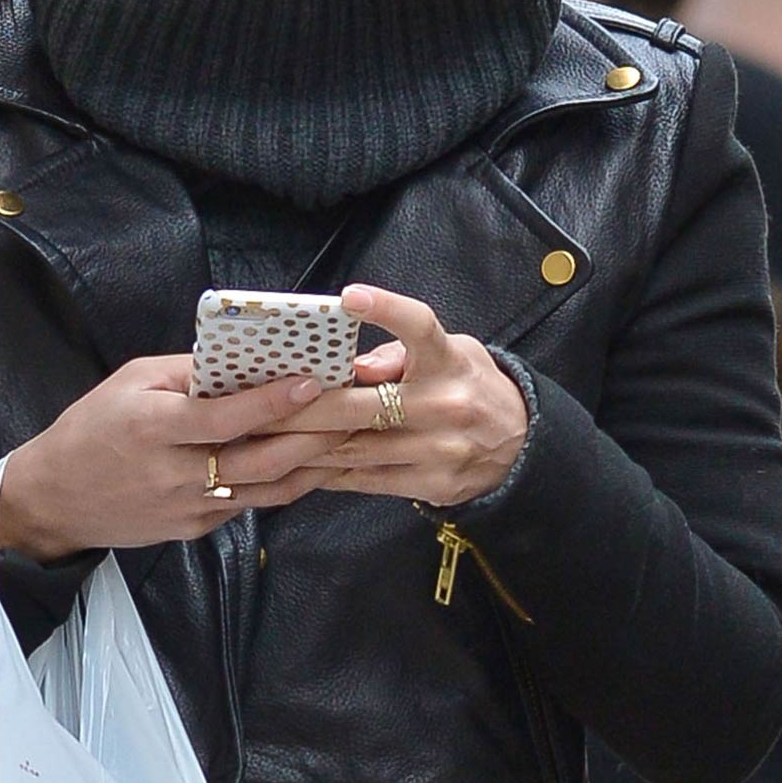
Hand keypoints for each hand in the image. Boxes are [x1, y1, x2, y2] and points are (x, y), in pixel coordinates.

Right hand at [0, 355, 346, 559]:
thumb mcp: (129, 383)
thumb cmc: (92, 428)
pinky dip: (286, 483)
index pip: (225, 417)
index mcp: (153, 429)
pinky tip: (313, 463)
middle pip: (261, 458)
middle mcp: (175, 474)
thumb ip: (186, 372)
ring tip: (351, 437)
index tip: (313, 381)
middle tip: (357, 410)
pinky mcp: (196, 529)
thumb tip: (244, 357)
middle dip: (315, 435)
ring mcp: (189, 508)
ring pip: (267, 488)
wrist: (55, 499)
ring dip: (314, 464)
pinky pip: (251, 503)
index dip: (273, 401)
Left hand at [266, 285, 528, 504]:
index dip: (387, 311)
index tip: (351, 297)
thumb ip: (400, 353)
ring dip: (305, 445)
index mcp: (449, 362)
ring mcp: (439, 451)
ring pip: (357, 449)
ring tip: (262, 437)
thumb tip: (352, 366)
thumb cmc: (469, 386)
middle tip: (259, 403)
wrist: (522, 447)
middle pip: (363, 407)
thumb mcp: (451, 353)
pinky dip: (328, 472)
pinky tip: (296, 465)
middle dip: (306, 407)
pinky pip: (366, 480)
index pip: (420, 328)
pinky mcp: (431, 486)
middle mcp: (446, 406)